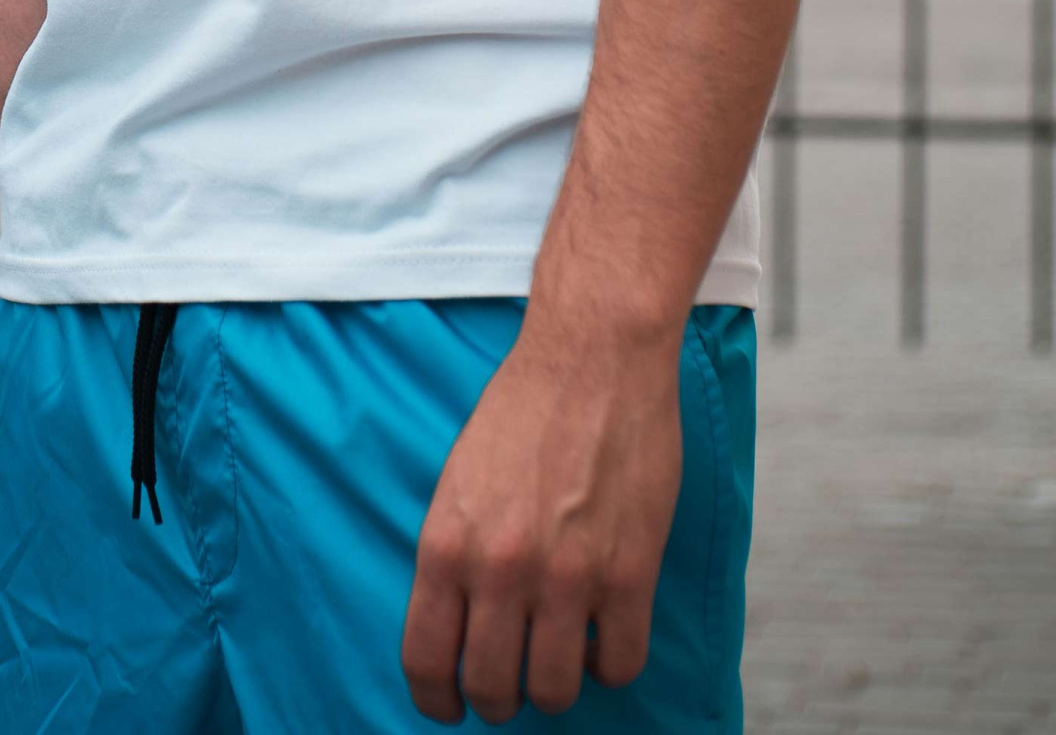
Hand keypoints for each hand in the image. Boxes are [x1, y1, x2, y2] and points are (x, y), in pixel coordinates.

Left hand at [401, 312, 681, 721]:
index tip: (450, 708)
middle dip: (500, 697)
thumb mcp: (458, 482)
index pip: (426, 662)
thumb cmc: (523, 410)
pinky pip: (620, 665)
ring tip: (560, 655)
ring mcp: (567, 576)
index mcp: (447, 544)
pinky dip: (612, 663)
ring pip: (555, 690)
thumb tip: (457, 626)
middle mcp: (500, 569)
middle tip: (512, 681)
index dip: (437, 700)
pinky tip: (606, 633)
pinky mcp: (629, 572)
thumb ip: (456, 556)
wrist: (592, 356)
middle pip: (492, 689)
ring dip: (556, 685)